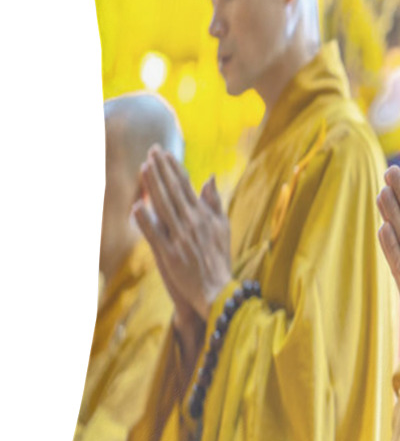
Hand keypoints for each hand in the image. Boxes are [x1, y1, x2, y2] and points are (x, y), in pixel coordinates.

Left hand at [133, 145, 231, 322]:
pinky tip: (136, 206)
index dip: (174, 168)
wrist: (217, 291)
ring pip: (164, 207)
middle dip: (162, 170)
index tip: (164, 153)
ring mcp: (180, 238)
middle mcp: (192, 223)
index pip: (186, 186)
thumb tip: (208, 177)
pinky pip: (155, 235)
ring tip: (144, 167)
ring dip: (153, 186)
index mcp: (203, 216)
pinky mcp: (170, 255)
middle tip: (151, 150)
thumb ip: (214, 202)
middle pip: (173, 191)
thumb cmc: (219, 258)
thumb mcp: (222, 227)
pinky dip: (146, 221)